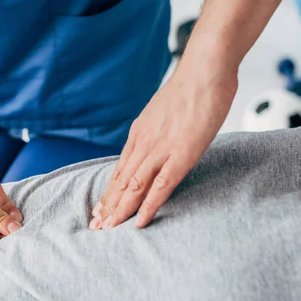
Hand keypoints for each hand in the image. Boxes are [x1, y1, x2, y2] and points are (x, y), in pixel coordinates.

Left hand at [90, 62, 237, 229]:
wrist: (204, 70)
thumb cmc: (191, 88)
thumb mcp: (163, 111)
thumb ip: (156, 129)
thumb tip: (157, 139)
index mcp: (139, 133)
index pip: (119, 169)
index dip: (109, 191)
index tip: (100, 208)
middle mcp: (143, 143)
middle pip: (120, 180)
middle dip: (108, 205)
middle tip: (96, 226)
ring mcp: (160, 150)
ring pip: (133, 186)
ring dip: (120, 210)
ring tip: (108, 229)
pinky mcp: (180, 155)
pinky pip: (160, 186)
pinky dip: (148, 206)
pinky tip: (139, 221)